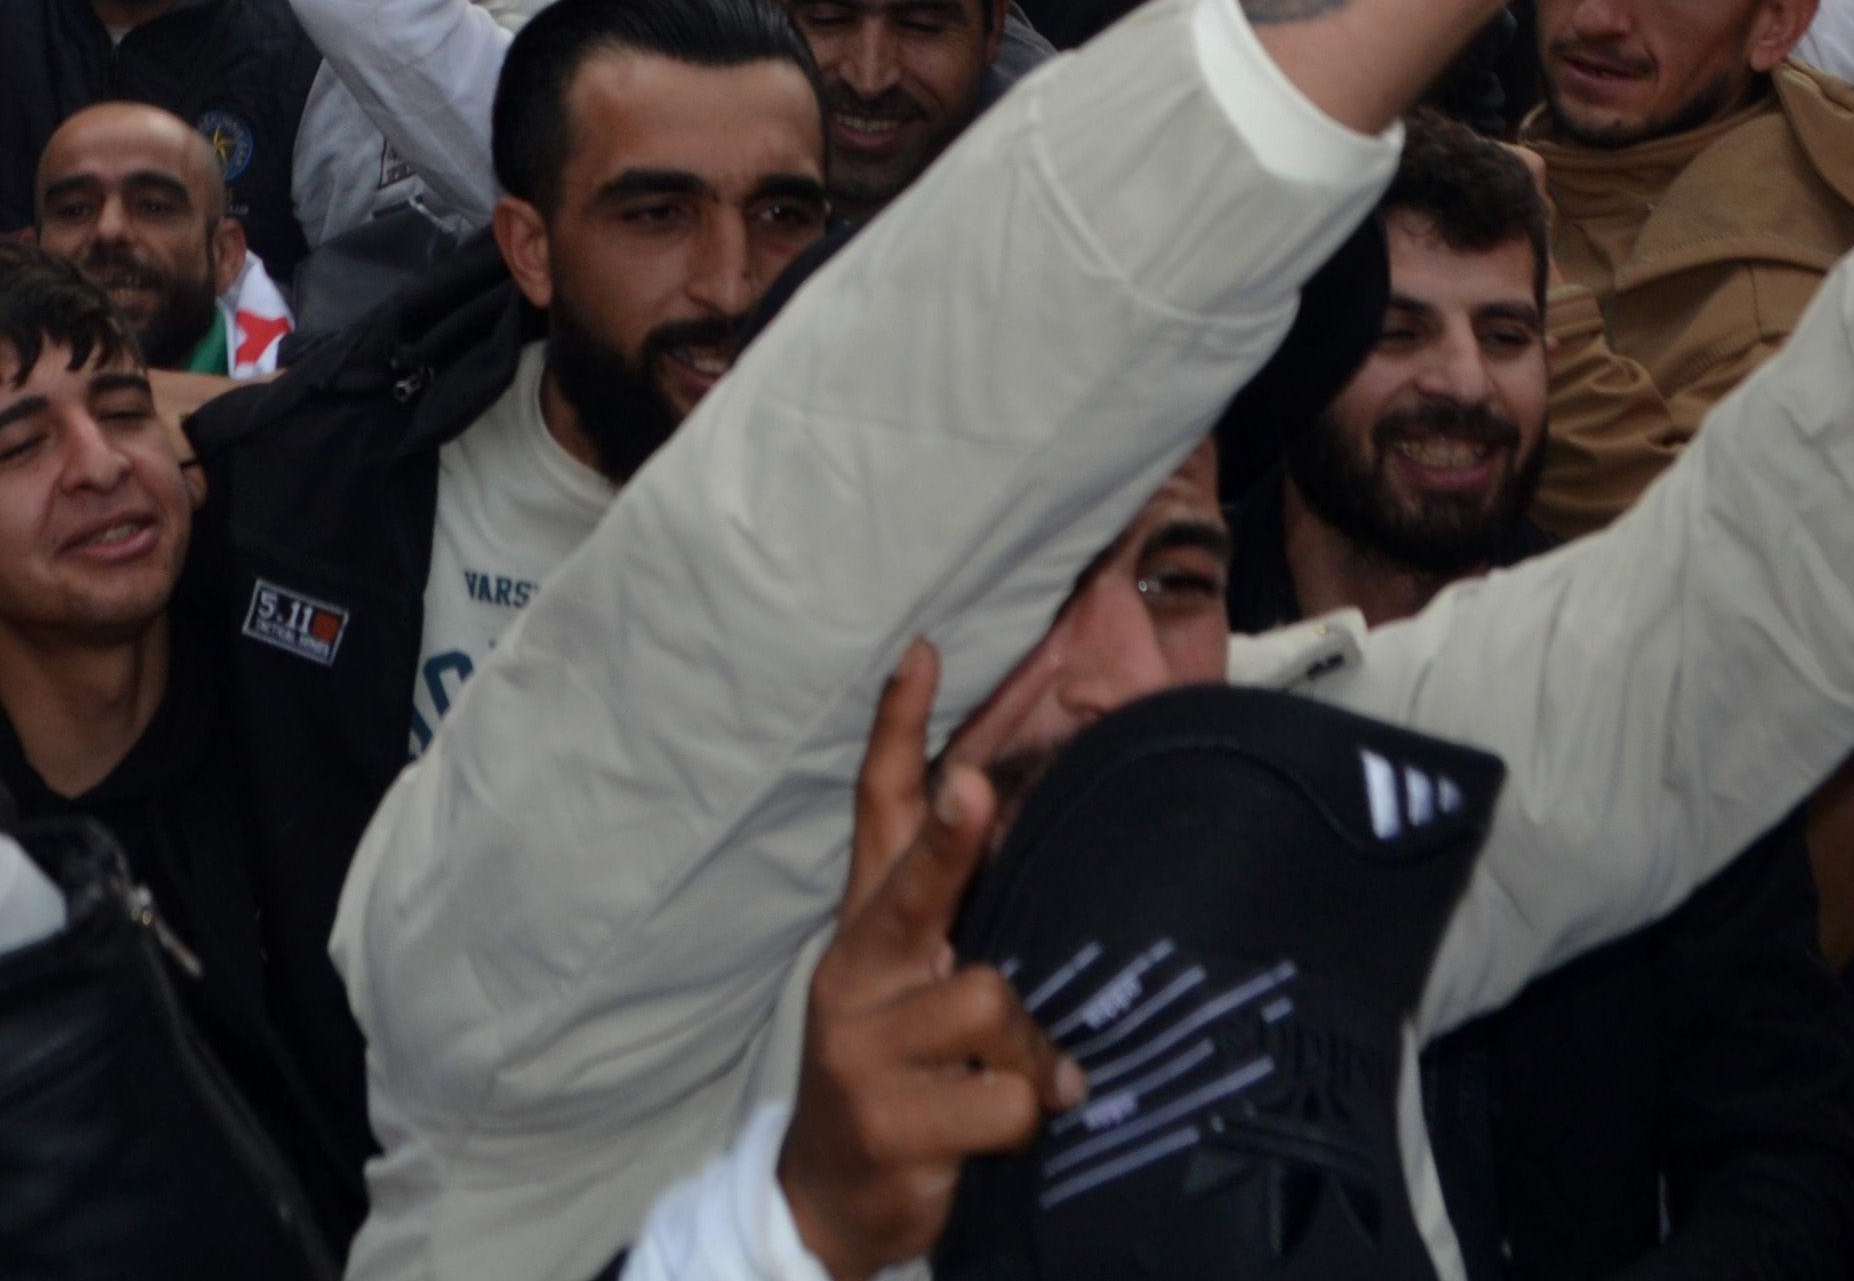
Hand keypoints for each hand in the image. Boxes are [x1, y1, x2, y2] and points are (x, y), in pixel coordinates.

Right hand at [775, 646, 1079, 1280]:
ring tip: (1010, 1081)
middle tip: (974, 790)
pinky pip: (1005, 1095)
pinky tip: (1000, 1133)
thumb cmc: (897, 1075)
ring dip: (1026, 1052)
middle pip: (911, 890)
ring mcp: (863, 1048)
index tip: (925, 653)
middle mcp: (855, 973)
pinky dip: (1024, 1116)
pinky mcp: (890, 1120)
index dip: (900, 730)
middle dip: (948, 841)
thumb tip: (1015, 829)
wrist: (828, 1200)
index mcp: (867, 931)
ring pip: (991, 1004)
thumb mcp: (913, 990)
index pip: (878, 811)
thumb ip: (957, 923)